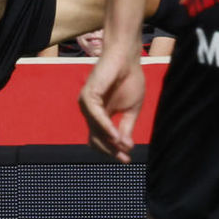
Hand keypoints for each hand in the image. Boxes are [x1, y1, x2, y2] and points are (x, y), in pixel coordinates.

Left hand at [78, 48, 143, 162]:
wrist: (127, 58)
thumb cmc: (130, 80)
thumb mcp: (131, 109)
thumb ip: (126, 127)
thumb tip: (125, 147)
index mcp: (99, 116)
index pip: (100, 140)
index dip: (112, 151)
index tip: (127, 160)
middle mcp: (90, 112)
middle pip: (96, 138)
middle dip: (111, 150)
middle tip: (126, 159)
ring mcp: (87, 104)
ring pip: (95, 130)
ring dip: (110, 141)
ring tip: (125, 148)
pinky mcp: (88, 96)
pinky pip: (96, 116)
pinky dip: (105, 127)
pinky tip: (116, 136)